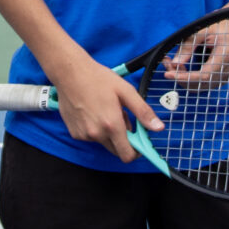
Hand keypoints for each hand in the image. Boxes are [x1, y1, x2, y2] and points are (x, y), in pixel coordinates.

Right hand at [48, 48, 156, 162]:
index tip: (139, 141)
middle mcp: (96, 134)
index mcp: (112, 125)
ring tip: (105, 110)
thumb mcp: (126, 91)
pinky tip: (93, 112)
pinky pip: (91, 137)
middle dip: (123, 140)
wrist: (69, 73)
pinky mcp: (74, 133)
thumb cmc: (98, 79)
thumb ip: (143, 112)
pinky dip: (95, 129)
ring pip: (104, 142)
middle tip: (122, 118)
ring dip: (108, 133)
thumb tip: (158, 128)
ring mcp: (84, 135)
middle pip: (116, 151)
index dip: (136, 151)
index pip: (127, 155)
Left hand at [157, 14, 228, 92]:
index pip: (204, 75)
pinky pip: (204, 84)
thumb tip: (175, 63)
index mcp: (226, 55)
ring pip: (200, 86)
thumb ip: (188, 46)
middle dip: (180, 76)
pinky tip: (182, 67)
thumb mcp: (201, 31)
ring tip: (173, 63)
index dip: (185, 77)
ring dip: (184, 78)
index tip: (168, 74)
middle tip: (167, 62)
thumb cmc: (219, 25)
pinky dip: (191, 79)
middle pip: (200, 83)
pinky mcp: (223, 78)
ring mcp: (228, 75)